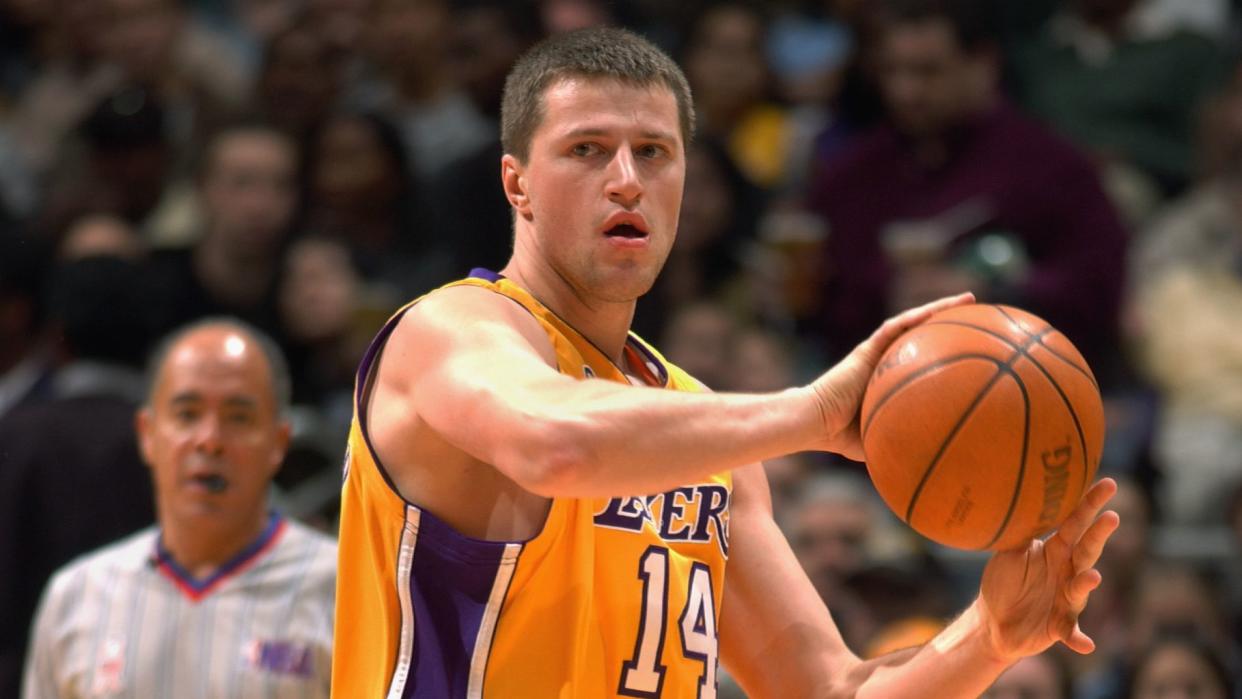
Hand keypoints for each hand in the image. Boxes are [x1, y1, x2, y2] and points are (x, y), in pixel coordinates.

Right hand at [808, 292, 973, 458]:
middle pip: (925, 336)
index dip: (950, 352)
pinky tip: (939, 309)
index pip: (925, 360)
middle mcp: (887, 360)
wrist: (814, 422)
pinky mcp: (868, 348)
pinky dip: (918, 316)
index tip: (977, 350)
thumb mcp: (883, 438)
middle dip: (953, 324)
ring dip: (940, 309)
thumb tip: (936, 462)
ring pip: (914, 323)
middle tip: (982, 318)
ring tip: (969, 299)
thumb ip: (906, 442)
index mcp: (892, 378)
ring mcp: (878, 352)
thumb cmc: (841, 436)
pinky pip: (896, 327)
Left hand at [977, 478, 1120, 660]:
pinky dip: (1079, 639)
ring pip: (1080, 589)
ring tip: (1093, 577)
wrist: (994, 620)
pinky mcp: (1060, 626)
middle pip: (1086, 550)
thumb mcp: (1009, 552)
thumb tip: (1020, 498)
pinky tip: (1087, 645)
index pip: (1075, 522)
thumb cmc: (1004, 580)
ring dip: (1086, 584)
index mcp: (1056, 549)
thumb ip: (1019, 530)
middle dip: (1099, 535)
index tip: (1109, 483)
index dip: (1090, 504)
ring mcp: (1067, 599)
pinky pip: (1071, 632)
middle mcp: (1067, 572)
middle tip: (1112, 517)